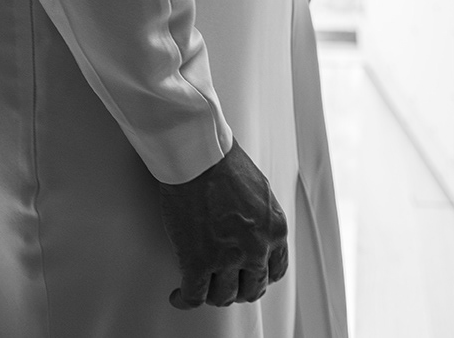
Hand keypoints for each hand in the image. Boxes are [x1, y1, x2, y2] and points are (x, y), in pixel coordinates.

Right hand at [158, 139, 288, 308]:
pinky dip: (184, 300)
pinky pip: (194, 295)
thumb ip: (261, 217)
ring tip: (200, 286)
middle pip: (251, 289)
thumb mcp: (259, 190)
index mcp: (275, 230)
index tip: (246, 276)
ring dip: (211, 293)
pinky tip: (178, 296)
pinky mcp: (197, 261)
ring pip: (223, 297)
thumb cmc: (222, 160)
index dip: (258, 277)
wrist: (197, 155)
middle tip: (222, 283)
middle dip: (236, 289)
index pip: (275, 271)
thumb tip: (251, 230)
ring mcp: (227, 258)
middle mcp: (256, 249)